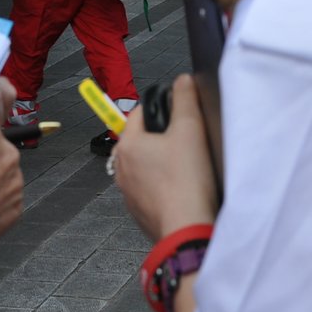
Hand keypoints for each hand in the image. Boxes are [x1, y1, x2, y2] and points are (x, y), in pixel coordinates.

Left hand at [112, 74, 217, 242]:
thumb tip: (182, 81)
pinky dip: (163, 186)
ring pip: (144, 166)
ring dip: (160, 163)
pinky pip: (149, 190)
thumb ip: (185, 98)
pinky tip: (182, 189)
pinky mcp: (139, 212)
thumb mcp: (190, 129)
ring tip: (187, 168)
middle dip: (161, 138)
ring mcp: (128, 193)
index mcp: (127, 144)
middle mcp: (121, 168)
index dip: (160, 108)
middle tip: (187, 143)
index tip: (180, 115)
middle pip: (140, 140)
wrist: (187, 230)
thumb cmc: (187, 180)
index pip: (138, 112)